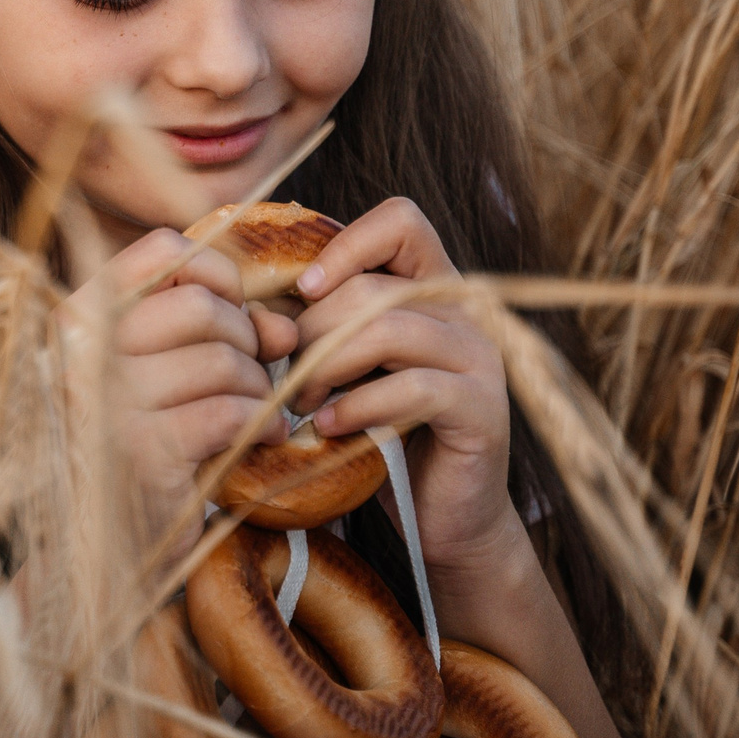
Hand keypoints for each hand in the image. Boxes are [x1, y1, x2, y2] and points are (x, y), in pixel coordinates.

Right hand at [59, 227, 297, 563]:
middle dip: (247, 340)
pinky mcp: (142, 452)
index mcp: (75, 320)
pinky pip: (228, 413)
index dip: (217, 274)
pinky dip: (262, 424)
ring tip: (258, 414)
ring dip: (259, 388)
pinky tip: (265, 439)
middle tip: (255, 376)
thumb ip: (216, 335)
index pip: (160, 253)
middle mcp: (80, 353)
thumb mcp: (162, 379)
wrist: (103, 551)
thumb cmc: (137, 451)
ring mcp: (106, 402)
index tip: (236, 313)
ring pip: (222, 361)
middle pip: (200, 307)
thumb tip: (284, 324)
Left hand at [285, 197, 522, 572]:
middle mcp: (466, 313)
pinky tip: (328, 429)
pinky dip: (358, 406)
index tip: (305, 291)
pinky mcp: (483, 410)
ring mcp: (481, 359)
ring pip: (392, 329)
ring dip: (328, 366)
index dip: (346, 244)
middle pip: (375, 286)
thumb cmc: (383, 435)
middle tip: (282, 374)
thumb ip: (322, 328)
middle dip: (313, 329)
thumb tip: (255, 308)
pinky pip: (414, 387)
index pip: (401, 221)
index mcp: (434, 288)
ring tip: (300, 402)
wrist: (444, 516)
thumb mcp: (349, 369)